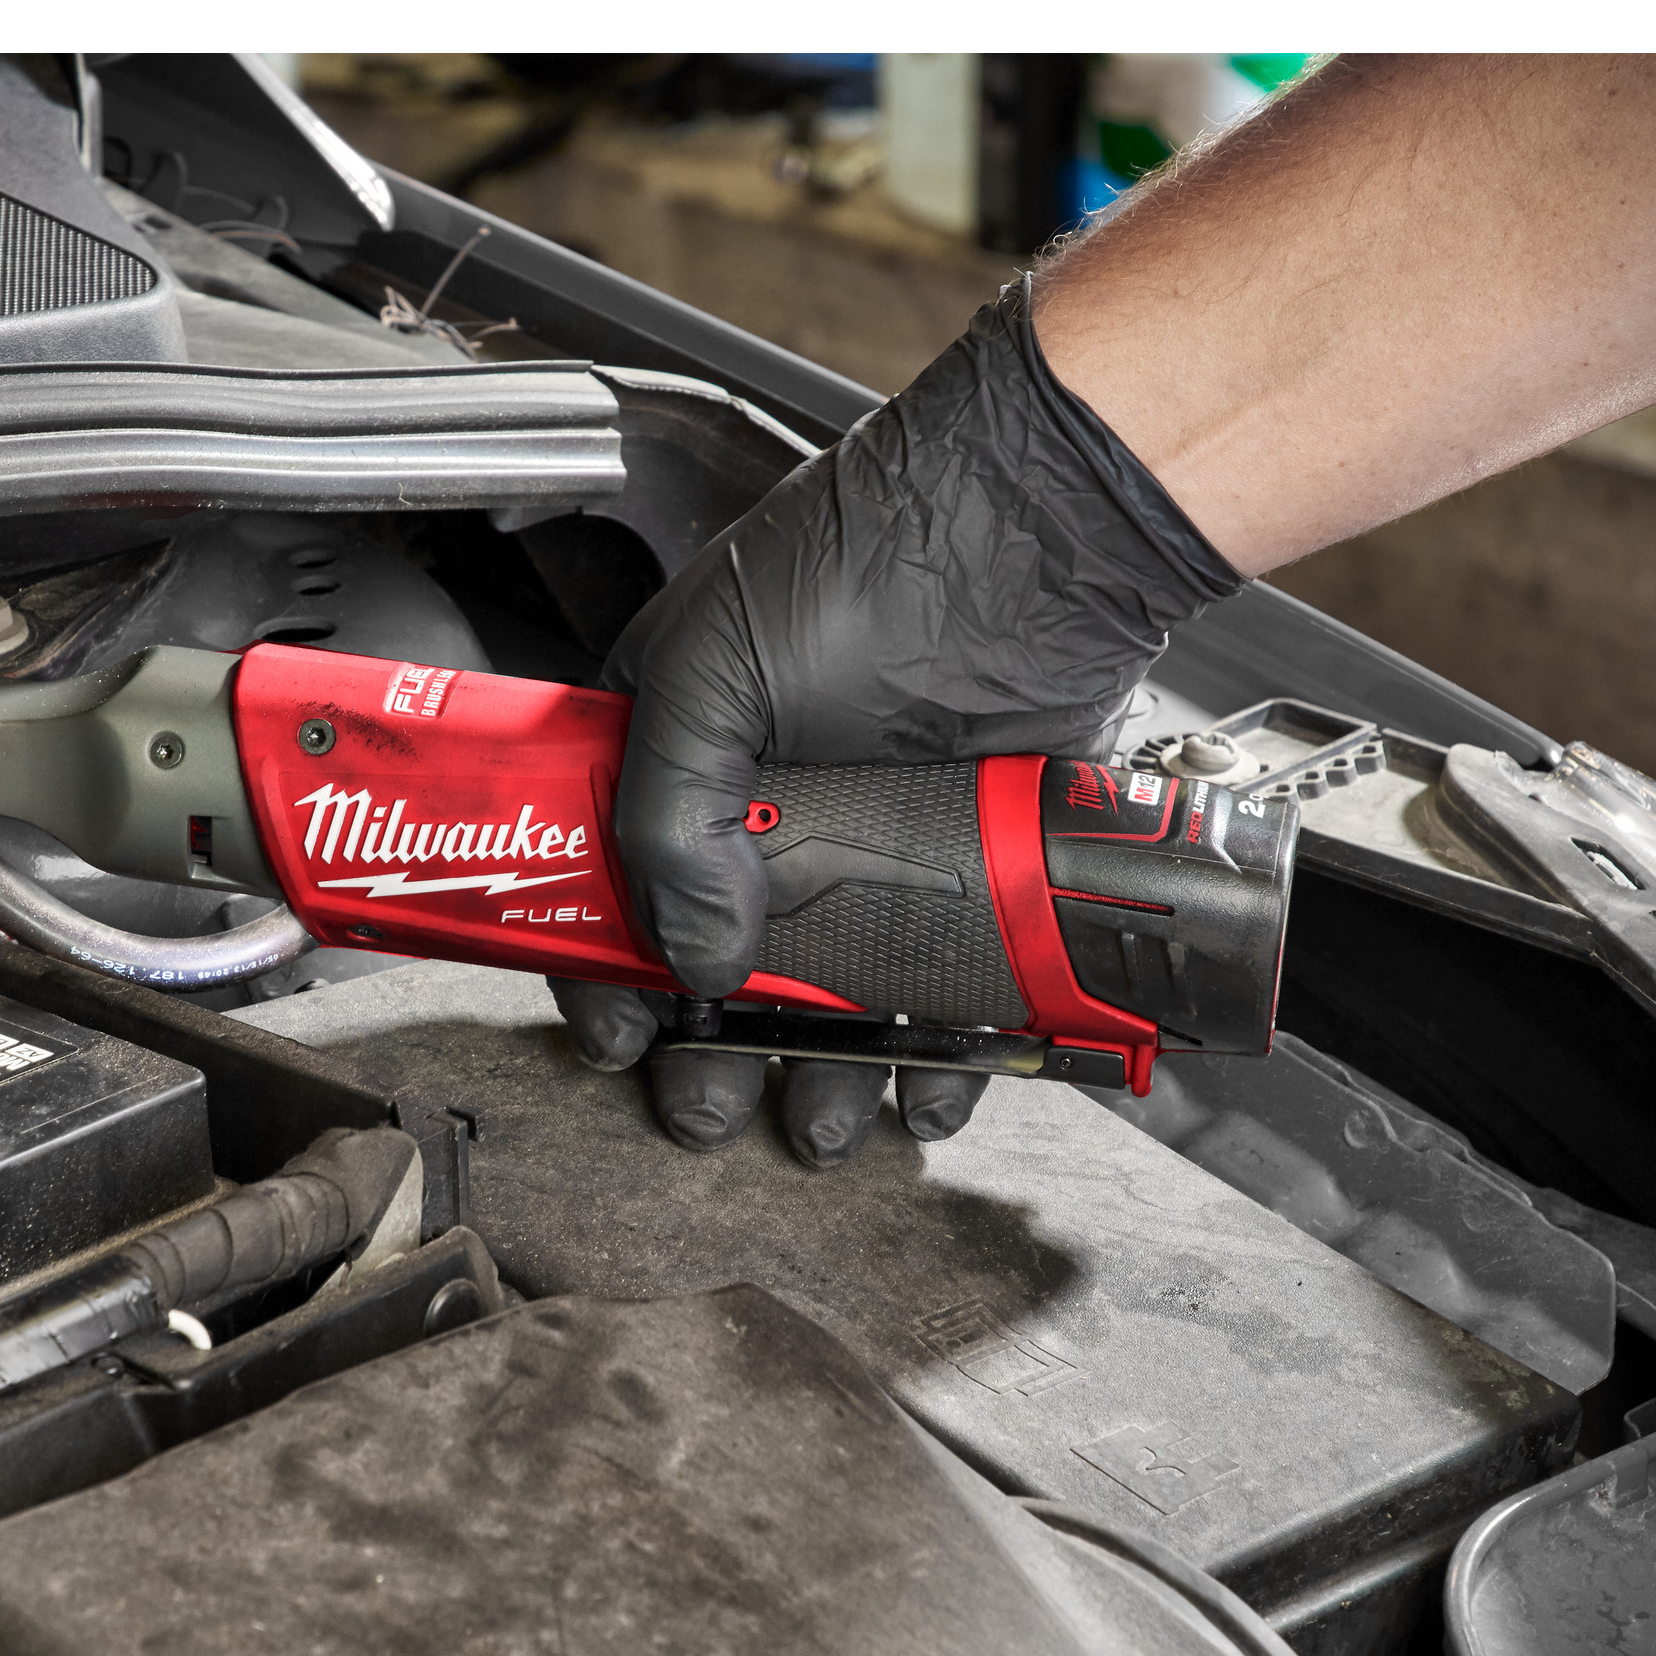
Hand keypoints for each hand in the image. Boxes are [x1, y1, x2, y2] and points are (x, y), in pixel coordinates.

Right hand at [565, 273, 1240, 1164]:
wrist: (1052, 530)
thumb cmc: (878, 562)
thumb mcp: (721, 673)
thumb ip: (671, 820)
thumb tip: (693, 958)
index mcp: (684, 740)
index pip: (611, 876)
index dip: (604, 967)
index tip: (617, 1041)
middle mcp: (774, 798)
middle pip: (726, 955)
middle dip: (713, 1048)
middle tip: (709, 1112)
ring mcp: (875, 834)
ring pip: (837, 985)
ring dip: (825, 1066)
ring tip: (823, 1125)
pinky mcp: (970, 860)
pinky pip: (945, 979)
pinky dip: (939, 1047)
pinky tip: (930, 1090)